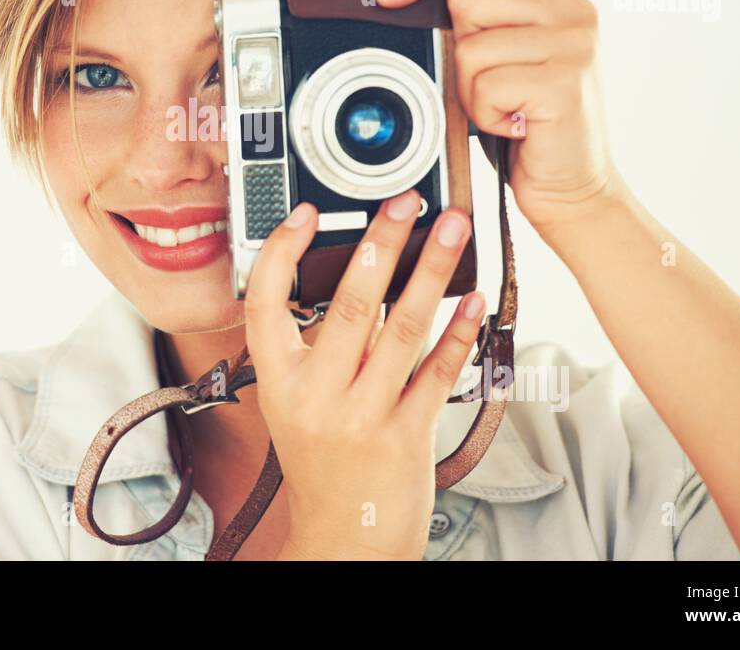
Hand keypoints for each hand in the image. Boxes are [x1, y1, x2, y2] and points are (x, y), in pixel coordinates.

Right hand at [245, 190, 484, 559]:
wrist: (346, 536)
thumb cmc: (323, 463)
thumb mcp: (299, 405)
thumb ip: (321, 347)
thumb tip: (360, 276)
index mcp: (280, 384)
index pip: (266, 304)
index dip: (282, 253)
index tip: (305, 214)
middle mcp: (317, 398)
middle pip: (350, 305)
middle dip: (382, 243)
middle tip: (405, 202)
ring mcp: (363, 418)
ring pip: (402, 329)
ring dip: (431, 271)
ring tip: (452, 229)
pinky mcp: (408, 436)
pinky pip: (438, 373)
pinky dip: (459, 331)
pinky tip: (473, 298)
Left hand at [375, 0, 622, 234]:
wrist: (575, 188)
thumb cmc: (529, 124)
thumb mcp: (506, 56)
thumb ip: (480, 18)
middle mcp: (573, 10)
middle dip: (459, 49)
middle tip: (490, 84)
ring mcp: (574, 44)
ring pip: (470, 47)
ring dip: (472, 90)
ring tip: (506, 109)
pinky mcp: (564, 83)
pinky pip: (486, 86)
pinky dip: (486, 115)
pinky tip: (515, 126)